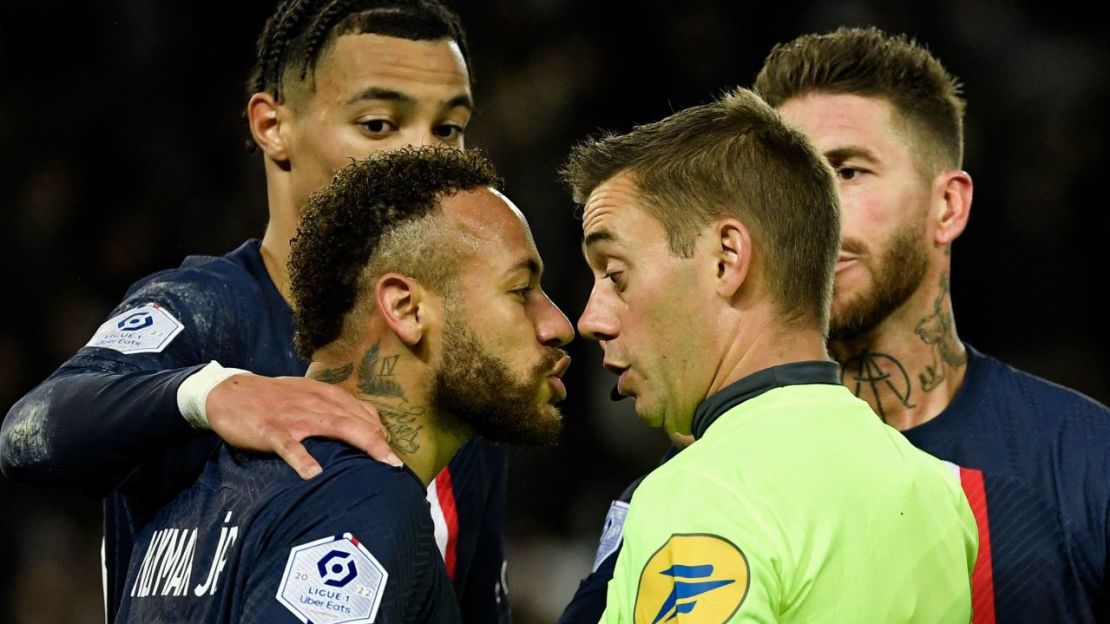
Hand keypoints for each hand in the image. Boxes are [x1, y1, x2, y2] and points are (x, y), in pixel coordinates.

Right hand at [206, 374, 400, 478]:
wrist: (230, 391)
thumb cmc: (273, 397)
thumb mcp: (307, 395)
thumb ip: (333, 406)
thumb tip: (364, 422)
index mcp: (324, 395)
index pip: (361, 410)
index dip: (380, 429)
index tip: (394, 450)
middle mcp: (315, 403)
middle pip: (355, 420)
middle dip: (379, 441)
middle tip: (398, 463)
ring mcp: (294, 417)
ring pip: (333, 427)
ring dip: (360, 442)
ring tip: (381, 462)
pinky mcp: (271, 430)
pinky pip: (289, 445)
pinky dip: (302, 458)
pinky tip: (314, 474)